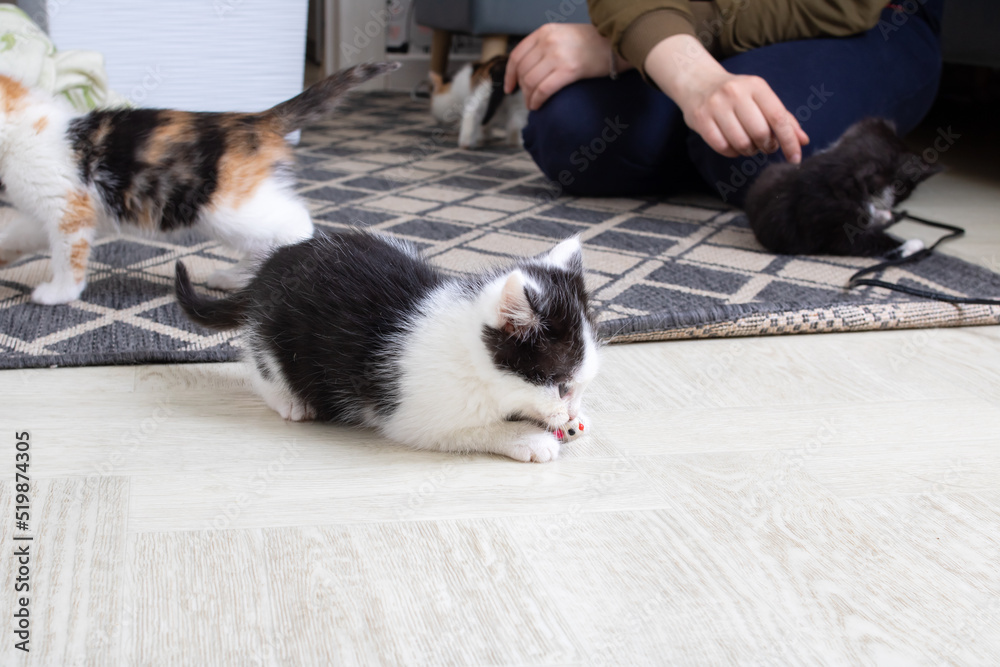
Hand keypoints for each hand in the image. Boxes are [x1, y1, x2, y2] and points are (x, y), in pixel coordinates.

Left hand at [503, 23, 629, 110]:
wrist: (617, 44)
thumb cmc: (593, 44)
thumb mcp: (564, 36)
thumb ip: (545, 47)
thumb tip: (529, 69)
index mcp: (545, 32)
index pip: (517, 55)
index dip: (509, 74)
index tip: (509, 87)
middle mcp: (549, 41)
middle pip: (523, 71)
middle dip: (522, 90)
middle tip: (528, 100)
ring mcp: (558, 55)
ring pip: (530, 82)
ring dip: (529, 98)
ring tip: (534, 104)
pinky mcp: (569, 70)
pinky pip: (543, 90)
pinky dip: (537, 101)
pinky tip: (539, 106)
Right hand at [645, 35, 808, 162]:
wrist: (698, 82)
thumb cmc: (736, 94)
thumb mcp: (761, 98)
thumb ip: (783, 118)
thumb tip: (803, 141)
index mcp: (756, 86)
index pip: (777, 117)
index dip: (789, 140)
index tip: (795, 158)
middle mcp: (735, 93)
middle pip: (760, 133)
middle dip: (767, 146)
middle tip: (765, 146)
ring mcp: (716, 106)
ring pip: (741, 143)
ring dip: (749, 151)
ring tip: (749, 145)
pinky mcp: (700, 119)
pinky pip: (722, 147)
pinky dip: (732, 152)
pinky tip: (733, 146)